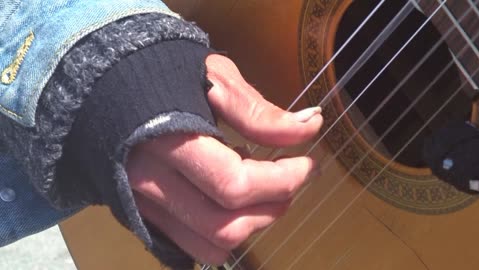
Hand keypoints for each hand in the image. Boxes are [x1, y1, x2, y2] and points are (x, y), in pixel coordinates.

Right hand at [127, 54, 322, 264]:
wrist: (110, 85)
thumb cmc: (164, 72)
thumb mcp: (215, 79)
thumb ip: (260, 112)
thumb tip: (310, 126)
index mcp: (168, 141)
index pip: (235, 184)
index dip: (282, 180)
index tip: (308, 164)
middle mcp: (150, 181)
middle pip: (224, 226)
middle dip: (273, 207)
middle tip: (291, 181)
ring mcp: (143, 203)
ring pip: (208, 245)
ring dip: (250, 225)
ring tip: (260, 190)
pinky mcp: (142, 213)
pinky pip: (189, 245)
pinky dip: (222, 234)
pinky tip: (228, 201)